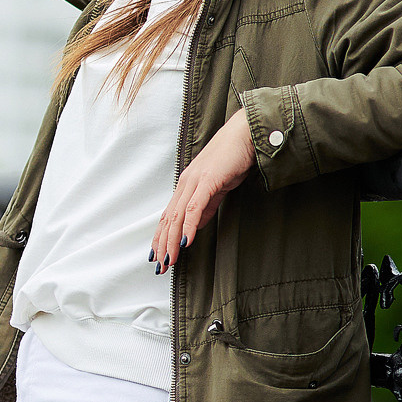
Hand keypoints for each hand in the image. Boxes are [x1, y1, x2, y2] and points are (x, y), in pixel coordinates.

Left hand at [151, 109, 255, 273]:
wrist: (244, 135)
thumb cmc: (232, 158)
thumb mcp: (216, 188)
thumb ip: (206, 206)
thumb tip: (196, 224)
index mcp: (186, 185)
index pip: (168, 216)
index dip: (160, 237)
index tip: (157, 255)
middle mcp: (185, 184)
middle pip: (168, 220)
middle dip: (162, 245)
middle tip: (160, 266)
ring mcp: (194, 182)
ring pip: (177, 217)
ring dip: (171, 241)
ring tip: (169, 259)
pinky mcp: (207, 181)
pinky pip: (194, 208)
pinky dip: (188, 226)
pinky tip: (185, 241)